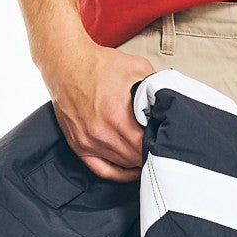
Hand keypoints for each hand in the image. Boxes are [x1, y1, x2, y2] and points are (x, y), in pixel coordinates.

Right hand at [43, 42, 155, 182]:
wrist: (66, 63)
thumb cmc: (100, 65)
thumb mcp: (137, 68)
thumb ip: (155, 88)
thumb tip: (170, 103)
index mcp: (117, 116)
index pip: (147, 144)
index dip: (160, 144)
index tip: (167, 139)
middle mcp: (101, 133)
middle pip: (136, 157)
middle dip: (151, 153)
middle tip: (161, 147)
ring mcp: (88, 141)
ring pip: (122, 164)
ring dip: (137, 161)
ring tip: (149, 155)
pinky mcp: (78, 144)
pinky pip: (101, 170)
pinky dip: (118, 173)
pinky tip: (130, 169)